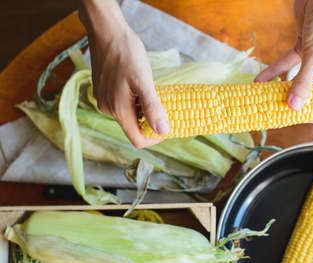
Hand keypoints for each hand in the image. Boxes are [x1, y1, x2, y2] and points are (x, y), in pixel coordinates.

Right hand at [79, 0, 168, 147]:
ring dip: (143, 110)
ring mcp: (104, 100)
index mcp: (118, 110)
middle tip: (164, 106)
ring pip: (128, 116)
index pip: (138, 140)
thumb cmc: (126, 52)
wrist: (106, 31)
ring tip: (152, 92)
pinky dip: (134, 101)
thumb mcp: (144, 80)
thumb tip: (163, 131)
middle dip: (150, 122)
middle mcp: (108, 109)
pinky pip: (122, 105)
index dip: (155, 137)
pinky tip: (139, 86)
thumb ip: (152, 107)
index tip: (168, 125)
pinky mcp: (103, 90)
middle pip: (133, 128)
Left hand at [255, 0, 312, 122]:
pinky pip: (288, 65)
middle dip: (299, 103)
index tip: (303, 118)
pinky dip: (274, 71)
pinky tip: (259, 80)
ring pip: (300, 80)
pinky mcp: (303, 48)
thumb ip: (303, 81)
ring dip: (284, 89)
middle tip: (280, 112)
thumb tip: (294, 107)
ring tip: (267, 100)